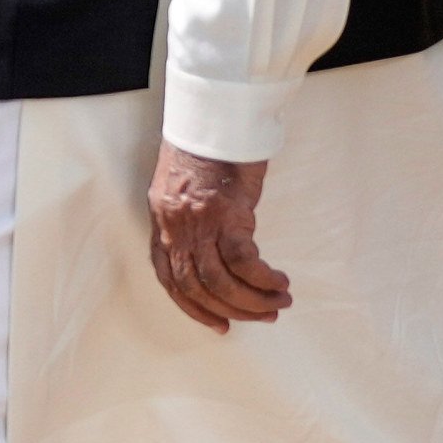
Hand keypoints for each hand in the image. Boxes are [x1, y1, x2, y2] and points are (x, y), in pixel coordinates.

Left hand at [148, 141, 292, 333]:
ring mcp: (200, 223)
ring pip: (220, 281)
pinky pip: (243, 261)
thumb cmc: (205, 149)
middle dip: (230, 310)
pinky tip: (279, 282)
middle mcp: (176, 227)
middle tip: (261, 317)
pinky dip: (262, 279)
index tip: (218, 324)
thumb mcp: (183, 188)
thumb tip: (210, 250)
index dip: (193, 307)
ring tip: (278, 303)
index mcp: (162, 222)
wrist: (215, 118)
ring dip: (252, 300)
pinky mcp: (227, 215)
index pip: (169, 279)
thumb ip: (189, 220)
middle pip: (196, 286)